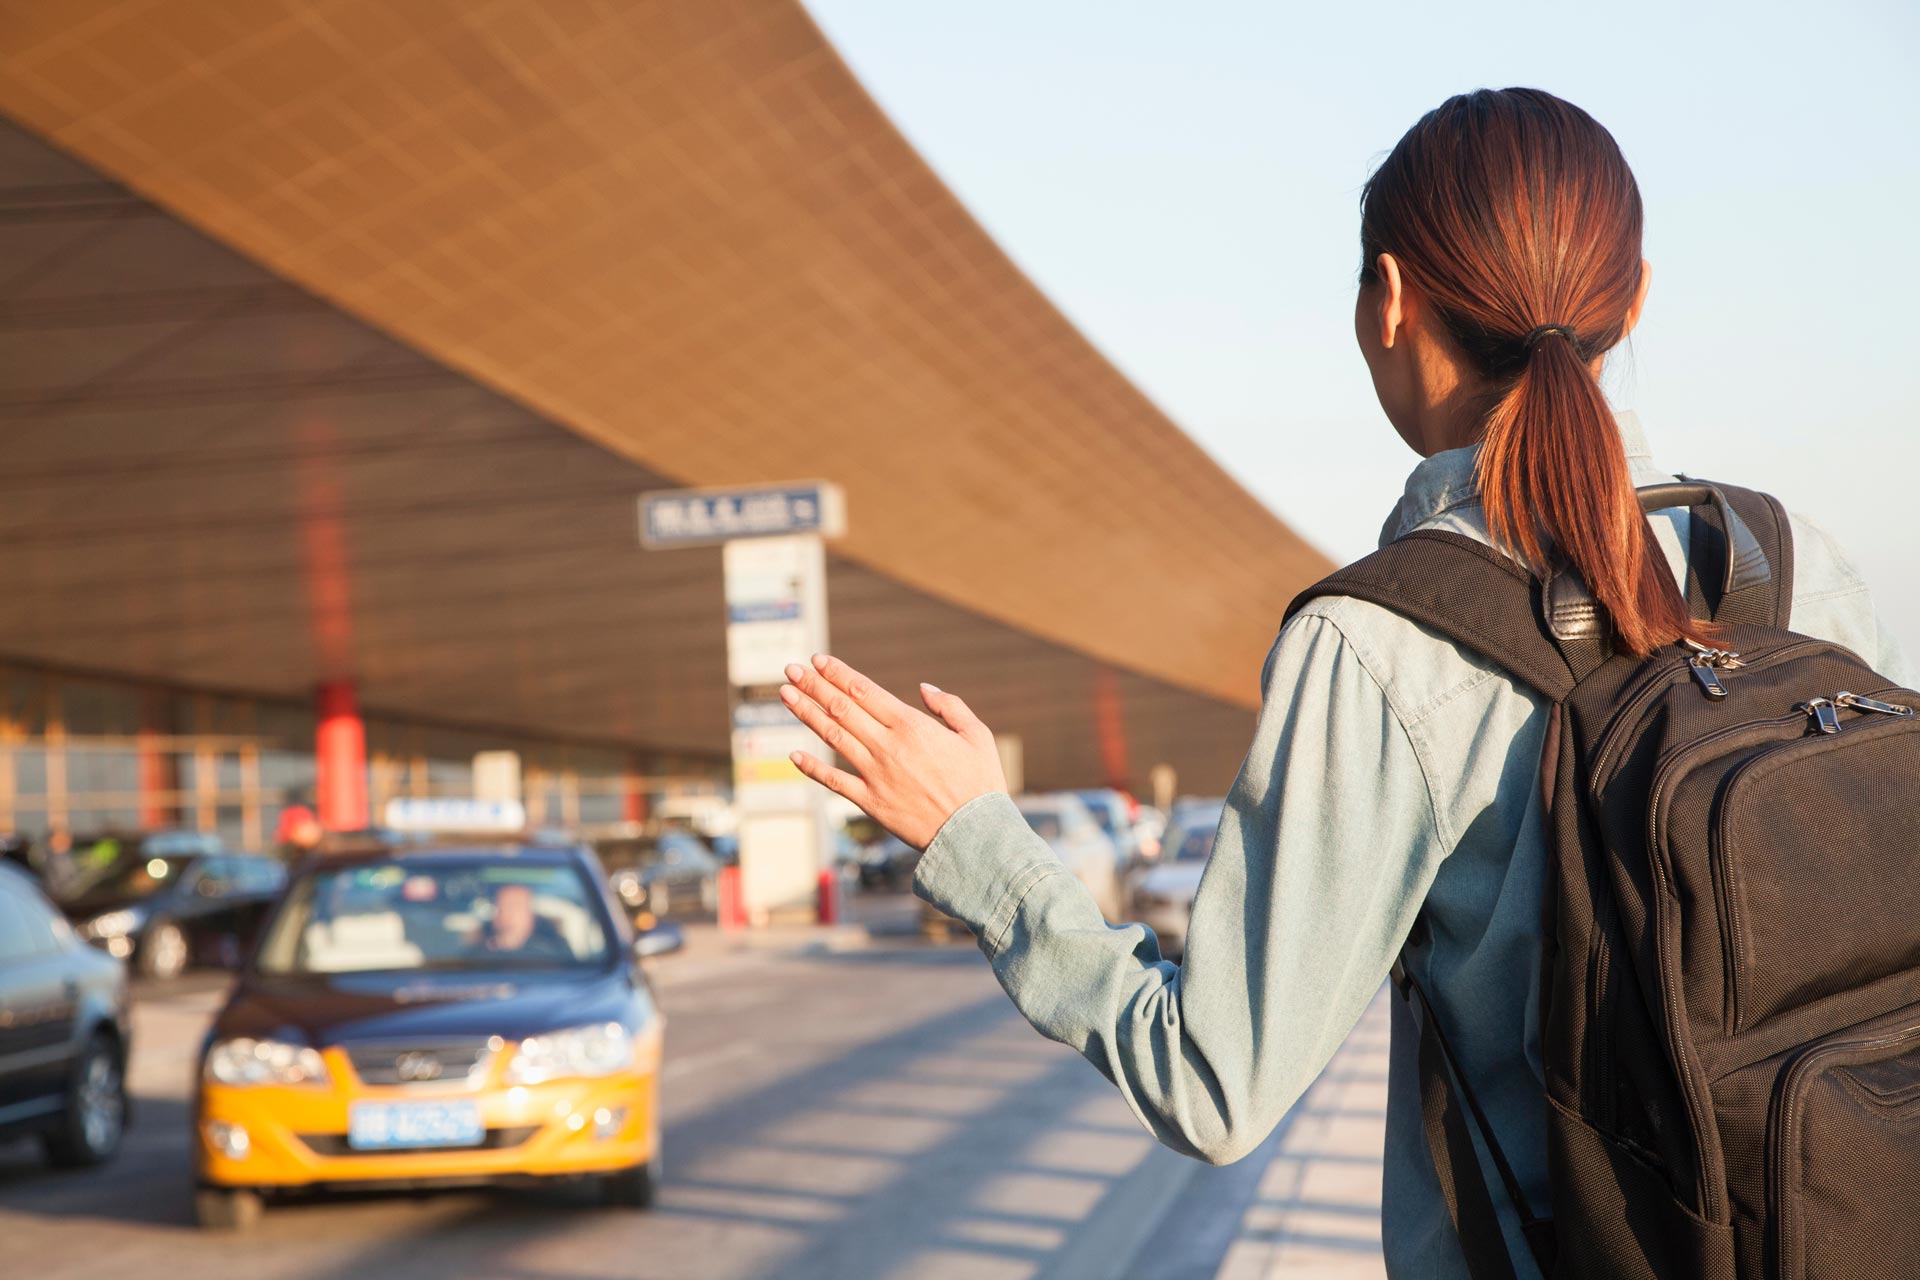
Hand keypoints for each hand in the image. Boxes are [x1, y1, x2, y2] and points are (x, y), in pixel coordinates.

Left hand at [779, 654, 1006, 849]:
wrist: (975, 835)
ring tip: (785, 694)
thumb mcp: (977, 735)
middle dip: (813, 685)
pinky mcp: (870, 802)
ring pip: (832, 737)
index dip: (838, 673)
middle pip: (842, 708)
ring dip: (806, 713)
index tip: (819, 660)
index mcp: (912, 725)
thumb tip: (923, 688)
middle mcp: (888, 746)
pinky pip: (834, 782)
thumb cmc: (981, 784)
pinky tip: (793, 754)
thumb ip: (950, 707)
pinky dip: (812, 768)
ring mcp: (876, 775)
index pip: (864, 691)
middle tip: (791, 668)